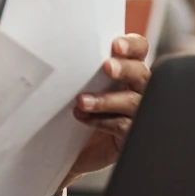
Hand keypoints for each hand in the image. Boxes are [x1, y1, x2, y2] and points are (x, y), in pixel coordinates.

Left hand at [68, 34, 150, 178]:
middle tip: (107, 67)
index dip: (132, 45)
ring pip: (133, 101)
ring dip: (107, 99)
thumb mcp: (76, 87)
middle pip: (141, 74)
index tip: (116, 45)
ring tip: (83, 101)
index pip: (138, 51)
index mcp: (126, 71)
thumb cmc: (75, 113)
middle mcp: (136, 89)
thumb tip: (53, 51)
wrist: (71, 150)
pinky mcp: (132, 136)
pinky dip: (103, 121)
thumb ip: (78, 70)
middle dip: (125, 68)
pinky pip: (124, 126)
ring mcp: (137, 114)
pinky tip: (85, 120)